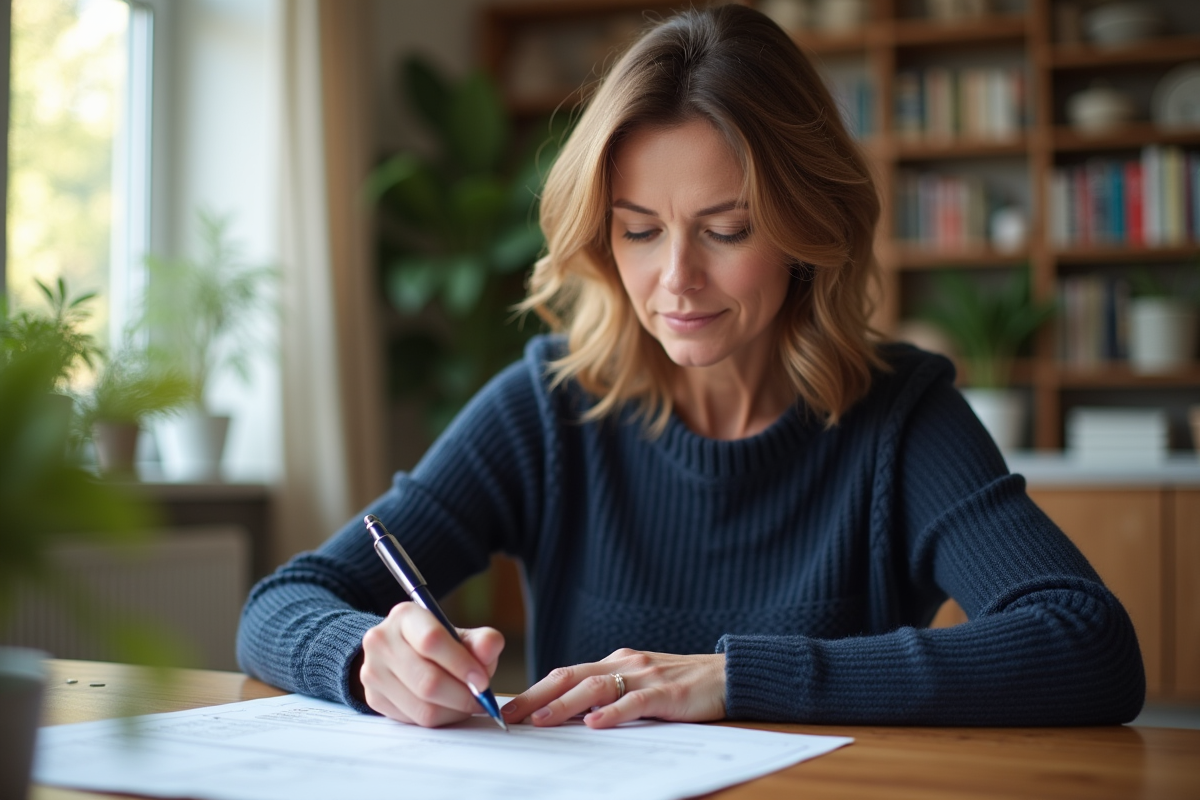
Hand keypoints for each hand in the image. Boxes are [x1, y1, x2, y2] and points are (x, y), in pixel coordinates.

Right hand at [358, 602, 504, 726]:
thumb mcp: (462, 637)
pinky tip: (447, 708)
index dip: (461, 664)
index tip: (483, 681)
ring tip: (467, 705)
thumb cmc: (439, 646)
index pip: (432, 640)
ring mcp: (372, 671)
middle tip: (481, 700)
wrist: (403, 654)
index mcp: (405, 616)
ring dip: (453, 712)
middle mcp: (381, 640)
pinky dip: (438, 719)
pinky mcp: (373, 698)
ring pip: (421, 707)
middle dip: (462, 696)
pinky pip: (413, 720)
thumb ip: (482, 641)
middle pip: (427, 681)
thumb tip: (491, 647)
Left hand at [502, 649, 725, 728]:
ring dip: (565, 704)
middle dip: (537, 696)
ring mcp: (646, 675)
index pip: (566, 674)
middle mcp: (625, 663)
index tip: (510, 709)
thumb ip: (610, 696)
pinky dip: (613, 712)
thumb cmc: (681, 686)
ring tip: (541, 719)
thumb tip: (568, 719)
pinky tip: (595, 723)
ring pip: (597, 686)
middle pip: (571, 676)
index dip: (536, 690)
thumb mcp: (640, 686)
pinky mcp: (668, 692)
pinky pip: (635, 701)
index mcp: (615, 662)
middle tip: (509, 716)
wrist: (728, 677)